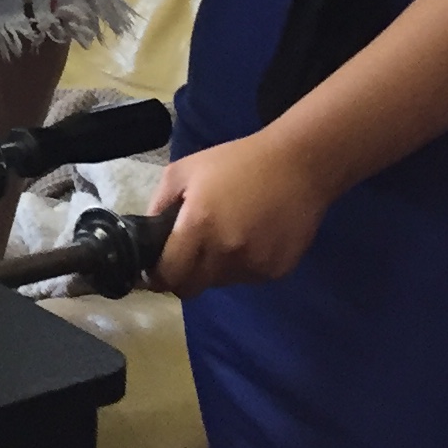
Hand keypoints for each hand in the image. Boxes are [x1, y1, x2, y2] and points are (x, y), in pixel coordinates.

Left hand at [148, 132, 330, 293]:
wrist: (298, 164)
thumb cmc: (238, 161)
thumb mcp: (185, 170)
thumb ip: (159, 203)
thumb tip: (148, 234)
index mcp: (199, 226)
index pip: (170, 274)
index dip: (159, 275)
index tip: (156, 269)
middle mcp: (226, 252)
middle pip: (193, 286)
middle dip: (184, 275)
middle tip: (188, 255)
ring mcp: (254, 264)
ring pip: (221, 282)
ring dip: (215, 268)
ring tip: (226, 236)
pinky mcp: (277, 270)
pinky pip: (248, 278)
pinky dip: (242, 265)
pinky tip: (251, 238)